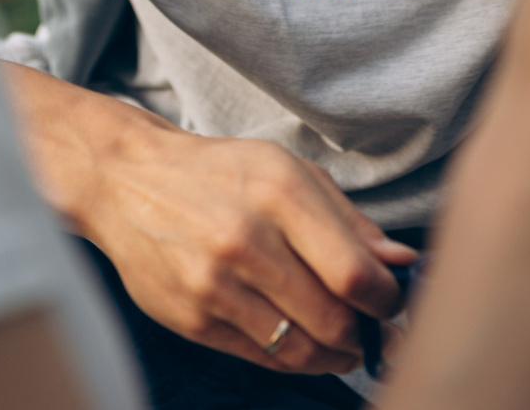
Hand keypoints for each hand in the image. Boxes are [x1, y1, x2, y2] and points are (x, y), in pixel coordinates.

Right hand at [79, 120, 417, 372]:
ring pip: (299, 348)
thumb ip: (349, 220)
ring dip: (335, 354)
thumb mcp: (288, 171)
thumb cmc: (219, 173)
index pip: (354, 273)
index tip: (394, 302)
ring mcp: (213, 285)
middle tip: (375, 330)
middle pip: (331, 318)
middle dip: (365, 332)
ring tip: (345, 344)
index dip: (388, 300)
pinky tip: (304, 343)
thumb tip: (402, 264)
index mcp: (278, 192)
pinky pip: (262, 356)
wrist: (127, 181)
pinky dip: (293, 358)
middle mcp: (244, 240)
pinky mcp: (191, 319)